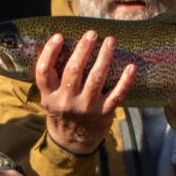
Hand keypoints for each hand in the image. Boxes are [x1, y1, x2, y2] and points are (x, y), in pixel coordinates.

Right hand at [36, 30, 135, 154]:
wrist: (72, 142)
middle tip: (91, 34)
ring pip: (96, 79)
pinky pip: (116, 95)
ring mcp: (86, 108)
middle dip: (83, 49)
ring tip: (110, 41)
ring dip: (104, 57)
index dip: (50, 52)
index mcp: (50, 95)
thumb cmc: (62, 111)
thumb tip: (50, 43)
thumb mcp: (50, 97)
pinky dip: (125, 81)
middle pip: (73, 71)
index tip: (58, 36)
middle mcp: (67, 101)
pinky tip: (131, 67)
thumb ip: (51, 76)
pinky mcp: (103, 112)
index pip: (44, 71)